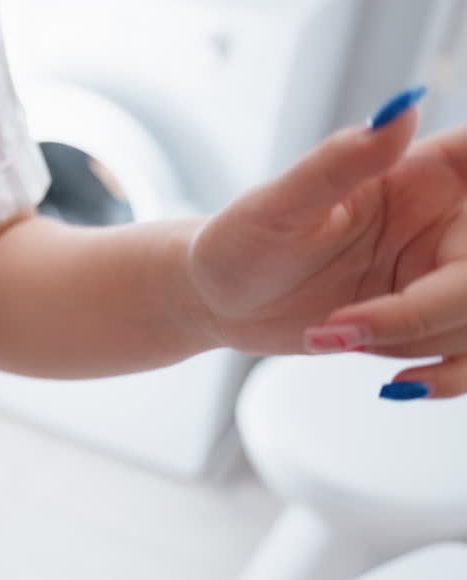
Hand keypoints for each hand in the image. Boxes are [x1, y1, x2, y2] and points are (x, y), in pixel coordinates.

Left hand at [190, 88, 466, 397]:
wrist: (220, 302)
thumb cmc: (238, 242)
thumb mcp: (279, 204)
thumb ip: (340, 161)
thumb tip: (401, 109)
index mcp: (428, 173)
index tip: (455, 244)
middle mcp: (452, 221)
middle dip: (434, 307)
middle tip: (350, 323)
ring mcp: (448, 273)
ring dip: (417, 341)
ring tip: (334, 332)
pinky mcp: (436, 321)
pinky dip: (449, 377)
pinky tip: (400, 385)